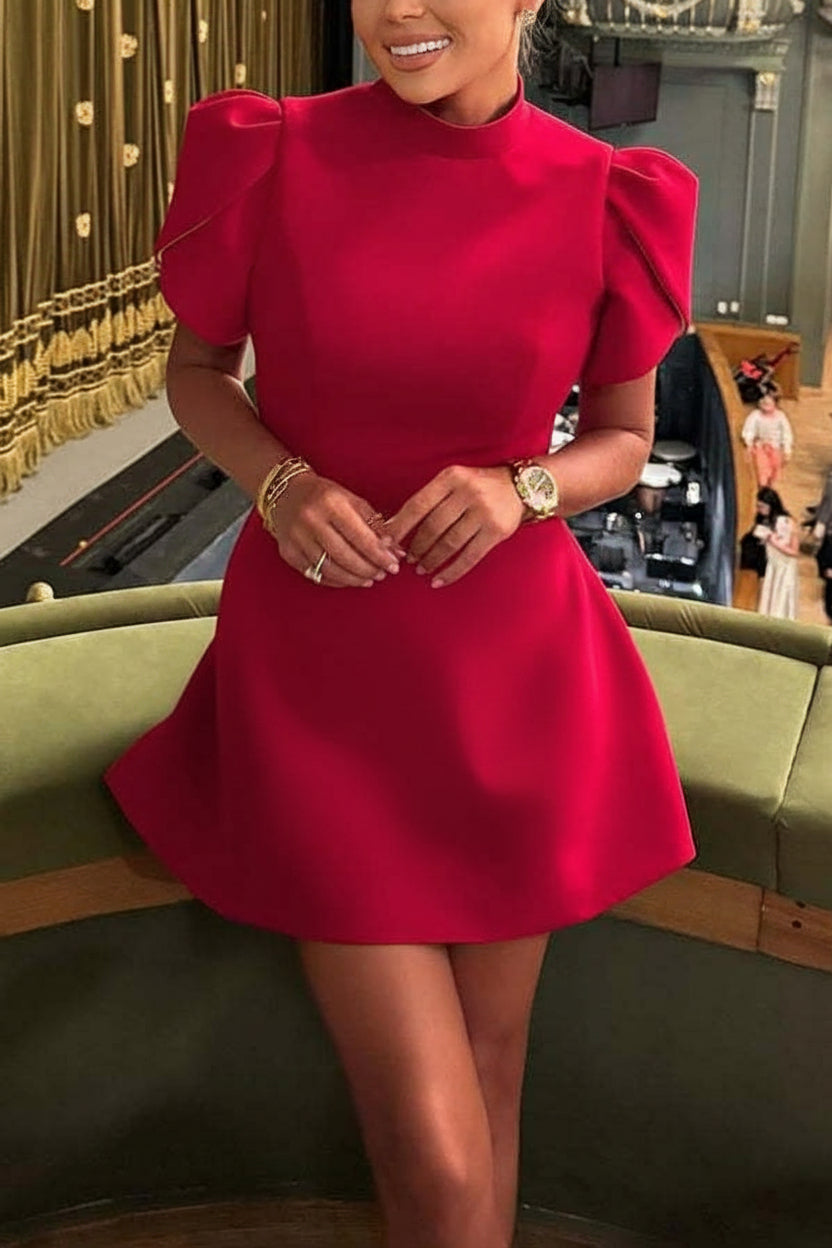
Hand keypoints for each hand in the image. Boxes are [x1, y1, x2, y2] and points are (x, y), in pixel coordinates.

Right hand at [265, 471, 405, 587]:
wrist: (286, 492)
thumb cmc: (324, 496)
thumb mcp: (352, 501)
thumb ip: (375, 525)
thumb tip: (395, 551)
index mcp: (331, 503)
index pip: (361, 537)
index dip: (380, 556)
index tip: (393, 565)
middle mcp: (311, 520)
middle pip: (346, 557)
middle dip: (368, 569)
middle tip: (382, 574)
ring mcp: (296, 538)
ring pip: (330, 569)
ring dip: (354, 578)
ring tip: (368, 579)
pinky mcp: (288, 552)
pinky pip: (315, 574)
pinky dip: (335, 580)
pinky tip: (348, 579)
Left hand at [384, 464, 526, 587]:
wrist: (522, 487)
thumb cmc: (478, 486)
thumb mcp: (454, 481)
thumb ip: (429, 499)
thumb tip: (393, 526)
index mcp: (451, 477)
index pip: (417, 505)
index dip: (399, 526)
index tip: (386, 542)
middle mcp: (467, 492)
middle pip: (432, 527)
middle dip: (416, 547)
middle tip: (407, 560)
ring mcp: (484, 512)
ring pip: (449, 544)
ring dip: (431, 560)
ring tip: (421, 569)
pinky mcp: (496, 531)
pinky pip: (469, 556)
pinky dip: (452, 571)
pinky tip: (439, 580)